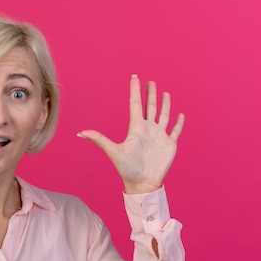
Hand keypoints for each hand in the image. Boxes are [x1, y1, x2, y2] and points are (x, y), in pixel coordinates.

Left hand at [78, 75, 184, 193]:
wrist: (142, 183)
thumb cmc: (127, 169)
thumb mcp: (113, 151)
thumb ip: (99, 140)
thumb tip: (80, 133)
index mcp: (136, 128)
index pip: (136, 105)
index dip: (135, 91)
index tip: (135, 77)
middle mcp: (148, 129)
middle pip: (150, 107)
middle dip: (150, 94)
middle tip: (151, 82)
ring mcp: (159, 136)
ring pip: (163, 115)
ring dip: (165, 104)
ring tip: (165, 93)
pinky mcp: (170, 144)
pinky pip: (176, 130)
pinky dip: (179, 122)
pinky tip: (180, 115)